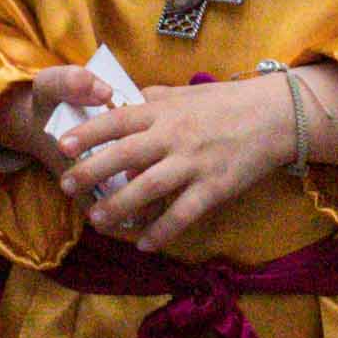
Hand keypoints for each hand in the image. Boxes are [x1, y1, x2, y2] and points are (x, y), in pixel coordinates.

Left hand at [51, 75, 293, 252]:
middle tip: (65, 186)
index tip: (62, 145)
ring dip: (119, 206)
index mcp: (165, 111)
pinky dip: (162, 231)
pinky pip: (182, 213)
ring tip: (97, 219)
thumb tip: (123, 98)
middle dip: (91, 172)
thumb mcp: (187, 92)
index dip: (87, 133)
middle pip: (124, 155)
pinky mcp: (214, 187)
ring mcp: (194, 163)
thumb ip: (154, 98)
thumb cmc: (228, 102)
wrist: (275, 116)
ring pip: (148, 188)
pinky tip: (144, 245)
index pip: (117, 120)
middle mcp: (174, 136)